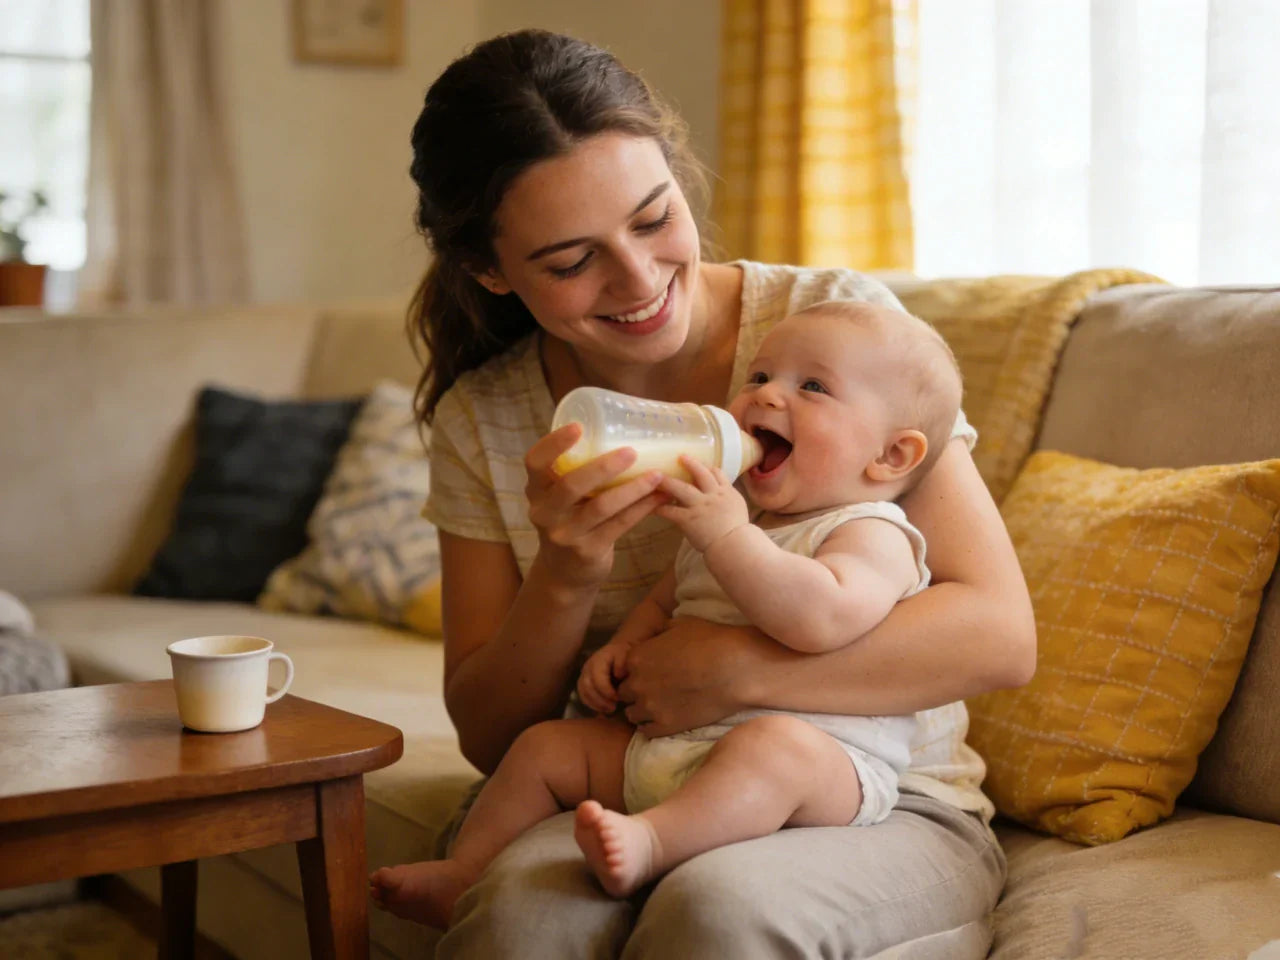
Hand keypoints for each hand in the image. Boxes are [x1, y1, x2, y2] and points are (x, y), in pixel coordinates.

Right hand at [525, 424, 665, 589]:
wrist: (564, 574)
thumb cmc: (569, 521)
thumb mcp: (559, 499)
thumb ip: (575, 474)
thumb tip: (620, 432)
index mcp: (536, 492)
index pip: (535, 463)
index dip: (553, 443)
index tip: (578, 426)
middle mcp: (545, 513)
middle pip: (571, 485)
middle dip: (603, 467)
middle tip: (631, 451)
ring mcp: (566, 535)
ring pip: (601, 507)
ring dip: (632, 489)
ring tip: (657, 474)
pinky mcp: (588, 551)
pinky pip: (619, 525)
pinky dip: (641, 508)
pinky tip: (659, 496)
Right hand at [577, 643, 629, 715]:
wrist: (620, 651)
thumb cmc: (625, 654)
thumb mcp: (627, 654)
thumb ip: (622, 662)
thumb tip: (618, 674)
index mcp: (598, 659)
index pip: (597, 678)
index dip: (606, 691)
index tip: (617, 698)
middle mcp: (588, 666)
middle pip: (587, 687)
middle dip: (600, 700)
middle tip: (613, 707)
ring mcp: (584, 674)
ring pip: (583, 692)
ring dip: (595, 704)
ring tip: (609, 709)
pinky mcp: (584, 682)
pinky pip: (583, 696)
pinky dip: (592, 704)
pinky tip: (603, 709)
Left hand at [617, 616, 765, 735]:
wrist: (736, 669)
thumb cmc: (712, 641)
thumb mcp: (681, 625)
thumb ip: (661, 632)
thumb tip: (657, 636)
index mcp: (638, 657)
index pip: (623, 670)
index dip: (637, 672)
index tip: (652, 673)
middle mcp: (638, 683)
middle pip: (625, 693)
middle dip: (637, 691)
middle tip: (657, 691)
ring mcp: (650, 706)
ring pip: (632, 714)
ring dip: (642, 711)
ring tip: (660, 707)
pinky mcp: (666, 726)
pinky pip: (646, 731)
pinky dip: (653, 726)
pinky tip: (667, 719)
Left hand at [654, 456, 749, 552]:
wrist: (735, 546)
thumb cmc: (739, 532)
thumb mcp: (739, 509)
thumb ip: (728, 500)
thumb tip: (721, 499)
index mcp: (727, 493)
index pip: (717, 473)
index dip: (708, 468)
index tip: (700, 464)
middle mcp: (713, 495)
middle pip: (701, 474)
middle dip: (691, 464)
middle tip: (680, 456)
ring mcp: (700, 506)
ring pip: (682, 489)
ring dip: (669, 481)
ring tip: (658, 476)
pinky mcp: (689, 519)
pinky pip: (672, 511)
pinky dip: (661, 508)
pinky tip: (652, 507)